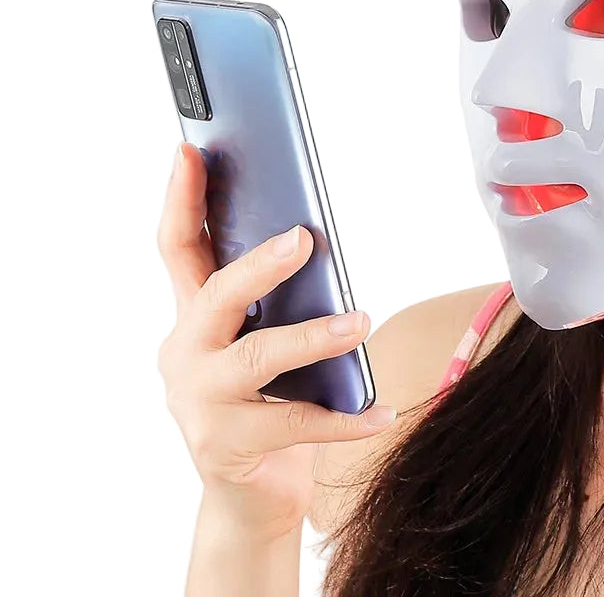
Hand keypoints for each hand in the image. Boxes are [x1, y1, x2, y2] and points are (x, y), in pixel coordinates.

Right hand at [155, 142, 395, 540]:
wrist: (250, 494)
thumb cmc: (265, 401)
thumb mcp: (261, 342)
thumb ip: (273, 302)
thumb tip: (317, 244)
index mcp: (192, 319)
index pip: (178, 249)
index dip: (181, 199)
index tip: (190, 151)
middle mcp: (186, 355)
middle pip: (215, 296)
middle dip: (257, 264)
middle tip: (303, 237)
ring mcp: (200, 404)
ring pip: (257, 358)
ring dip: (314, 336)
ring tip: (360, 320)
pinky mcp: (226, 447)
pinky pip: (297, 424)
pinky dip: (346, 418)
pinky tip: (382, 412)